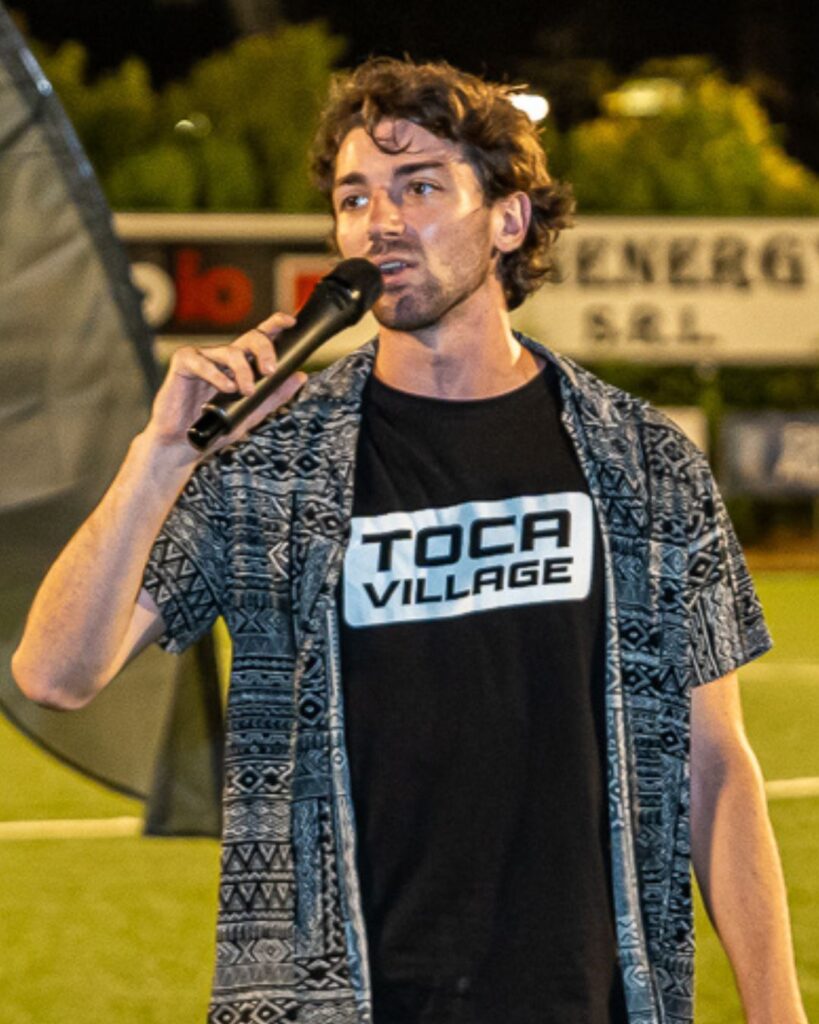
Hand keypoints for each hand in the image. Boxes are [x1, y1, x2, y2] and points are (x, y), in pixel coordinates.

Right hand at [144, 312, 307, 456]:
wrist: (183, 444)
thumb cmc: (215, 426)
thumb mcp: (251, 412)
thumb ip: (274, 395)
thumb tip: (301, 377)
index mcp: (241, 364)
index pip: (260, 338)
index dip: (275, 325)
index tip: (290, 322)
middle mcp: (224, 356)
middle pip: (250, 337)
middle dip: (265, 350)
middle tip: (270, 371)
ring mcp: (203, 357)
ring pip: (230, 351)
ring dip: (243, 371)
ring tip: (246, 391)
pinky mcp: (183, 363)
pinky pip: (201, 361)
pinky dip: (216, 375)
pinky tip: (226, 388)